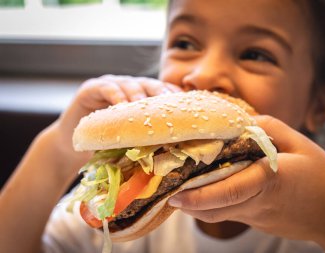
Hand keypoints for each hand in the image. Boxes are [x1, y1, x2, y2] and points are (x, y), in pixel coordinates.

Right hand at [54, 75, 181, 174]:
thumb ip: (146, 138)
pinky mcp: (92, 87)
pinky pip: (107, 88)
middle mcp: (129, 88)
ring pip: (130, 84)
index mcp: (142, 97)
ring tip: (144, 105)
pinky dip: (115, 96)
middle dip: (161, 93)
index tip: (187, 105)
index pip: (162, 93)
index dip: (174, 96)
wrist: (74, 145)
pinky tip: (121, 106)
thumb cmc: (106, 144)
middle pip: (150, 85)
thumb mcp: (130, 140)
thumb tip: (174, 151)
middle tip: (170, 102)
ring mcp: (111, 85)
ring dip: (138, 94)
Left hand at [168, 115, 324, 250]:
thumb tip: (237, 123)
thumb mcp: (299, 143)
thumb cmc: (321, 177)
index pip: (231, 190)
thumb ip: (267, 129)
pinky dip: (210, 205)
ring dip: (195, 204)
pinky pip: (227, 214)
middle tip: (164, 187)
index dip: (201, 195)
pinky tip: (202, 190)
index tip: (176, 195)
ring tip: (177, 188)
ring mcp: (255, 216)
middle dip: (187, 200)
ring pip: (216, 214)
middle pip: (215, 207)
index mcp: (270, 181)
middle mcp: (258, 203)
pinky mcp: (255, 221)